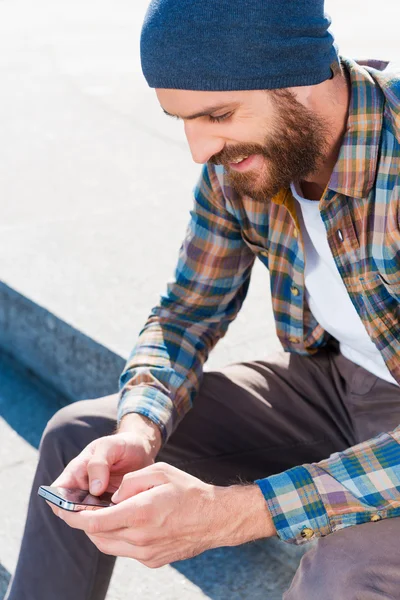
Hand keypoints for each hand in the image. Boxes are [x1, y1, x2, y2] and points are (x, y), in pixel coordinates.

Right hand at [48, 414, 161, 519]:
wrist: (143, 451)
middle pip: (72, 513)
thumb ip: (99, 463)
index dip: (58, 502)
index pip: (55, 492)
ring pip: (90, 522)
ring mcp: (96, 503)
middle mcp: (82, 491)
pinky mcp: (110, 511)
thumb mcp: (110, 446)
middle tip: (103, 512)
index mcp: (76, 472)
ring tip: (117, 513)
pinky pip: (106, 524)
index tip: (73, 507)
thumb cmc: (122, 445)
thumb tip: (94, 490)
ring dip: (100, 523)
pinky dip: (113, 524)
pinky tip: (125, 518)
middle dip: (84, 517)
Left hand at [55, 462, 274, 567]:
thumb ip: (131, 482)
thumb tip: (113, 496)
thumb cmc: (189, 491)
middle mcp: (140, 538)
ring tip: (97, 514)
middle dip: (83, 522)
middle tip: (77, 508)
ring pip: (108, 546)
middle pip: (97, 536)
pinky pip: (125, 550)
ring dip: (98, 531)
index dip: (74, 515)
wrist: (215, 518)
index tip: (63, 507)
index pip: (95, 521)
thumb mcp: (160, 471)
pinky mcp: (152, 560)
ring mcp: (146, 553)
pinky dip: (117, 537)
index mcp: (141, 513)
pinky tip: (122, 522)